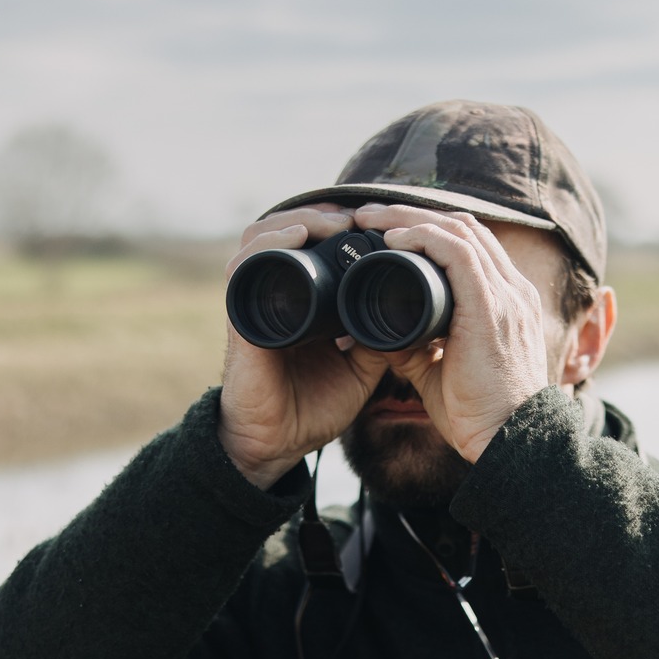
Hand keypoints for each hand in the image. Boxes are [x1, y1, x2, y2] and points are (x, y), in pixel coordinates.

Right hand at [217, 205, 390, 487]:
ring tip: (336, 221)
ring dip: (300, 219)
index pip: (310, 243)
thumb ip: (379, 338)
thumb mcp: (360, 366)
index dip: (338, 224)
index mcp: (300, 301)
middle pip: (287, 228)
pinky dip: (271, 244)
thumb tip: (418, 314)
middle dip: (323, 214)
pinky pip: (245, 267)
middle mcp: (273, 293)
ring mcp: (253, 302)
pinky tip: (299, 236)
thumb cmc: (312, 407)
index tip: (376, 222)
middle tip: (360, 215)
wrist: (276, 444)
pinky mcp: (241, 317)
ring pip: (264, 235)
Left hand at [350, 204, 551, 463]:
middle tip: (367, 214)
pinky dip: (422, 237)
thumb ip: (413, 347)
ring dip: (408, 217)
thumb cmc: (478, 414)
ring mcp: (505, 295)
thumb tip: (373, 334)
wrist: (509, 442)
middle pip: (462, 226)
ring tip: (369, 218)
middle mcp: (512, 290)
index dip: (427, 229)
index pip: (470, 244)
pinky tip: (392, 239)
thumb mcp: (438, 371)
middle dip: (411, 213)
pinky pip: (457, 252)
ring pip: (457, 229)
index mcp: (507, 302)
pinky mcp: (490, 307)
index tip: (385, 230)